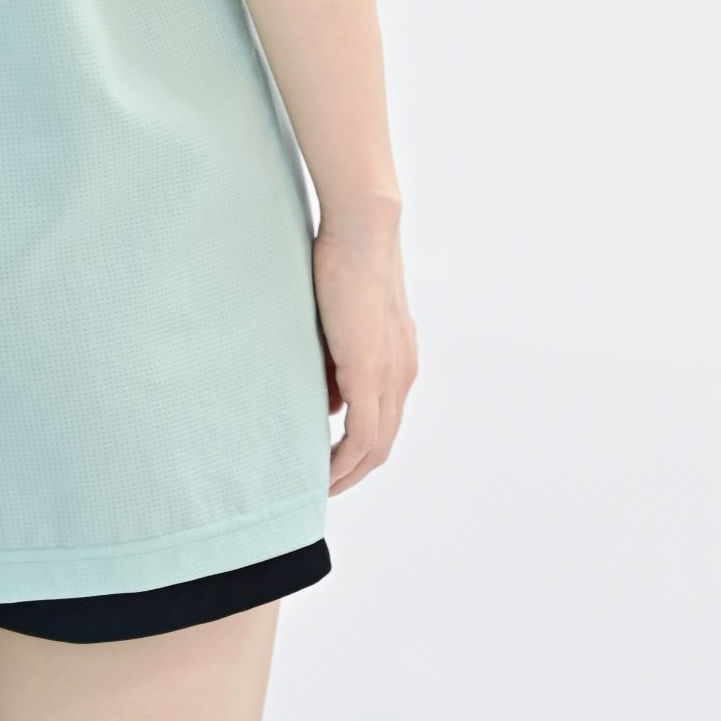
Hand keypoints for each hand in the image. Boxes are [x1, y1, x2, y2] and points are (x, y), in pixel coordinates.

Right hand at [314, 215, 418, 493]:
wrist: (363, 232)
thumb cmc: (345, 262)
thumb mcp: (341, 324)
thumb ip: (337, 367)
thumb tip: (328, 407)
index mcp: (399, 361)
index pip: (384, 421)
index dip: (359, 450)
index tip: (331, 464)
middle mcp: (402, 374)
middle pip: (384, 444)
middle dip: (354, 472)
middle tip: (322, 488)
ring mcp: (390, 376)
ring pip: (376, 448)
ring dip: (347, 473)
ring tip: (318, 489)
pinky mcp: (370, 373)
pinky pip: (363, 435)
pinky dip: (344, 460)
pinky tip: (323, 471)